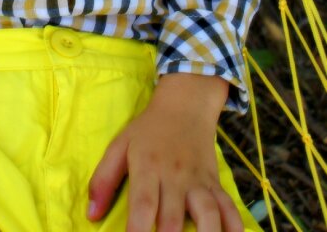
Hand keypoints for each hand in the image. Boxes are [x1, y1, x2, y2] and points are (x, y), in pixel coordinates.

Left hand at [87, 73, 242, 231]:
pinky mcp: (216, 184)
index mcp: (148, 167)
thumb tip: (91, 215)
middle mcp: (175, 177)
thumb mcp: (119, 145)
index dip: (137, 231)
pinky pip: (229, 207)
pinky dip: (235, 226)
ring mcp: (198, 181)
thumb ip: (104, 179)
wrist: (185, 106)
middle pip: (173, 217)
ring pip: (207, 213)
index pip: (142, 204)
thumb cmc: (147, 130)